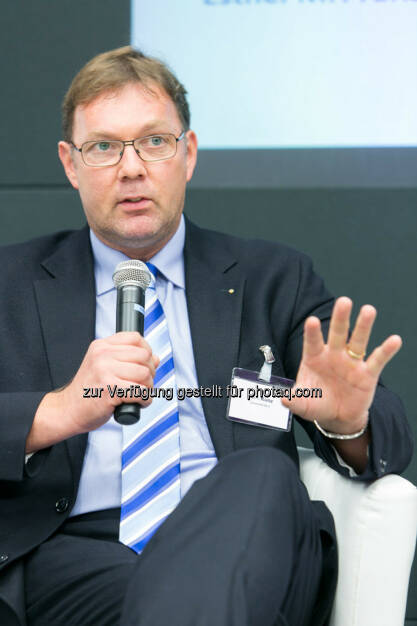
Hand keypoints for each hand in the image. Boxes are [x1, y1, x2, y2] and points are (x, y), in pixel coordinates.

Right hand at [26, 332, 159, 452]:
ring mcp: (105, 371)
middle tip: (143, 384)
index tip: (145, 364)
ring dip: (148, 388)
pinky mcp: (110, 389)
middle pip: (144, 356)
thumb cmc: (88, 391)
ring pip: (144, 374)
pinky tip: (138, 402)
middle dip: (150, 372)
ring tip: (139, 394)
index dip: (147, 351)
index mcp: (102, 346)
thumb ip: (127, 359)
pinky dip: (145, 399)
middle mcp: (103, 355)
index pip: (135, 338)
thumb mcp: (103, 366)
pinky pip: (140, 391)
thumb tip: (155, 358)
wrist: (68, 410)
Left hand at [282, 297, 401, 434]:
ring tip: (369, 310)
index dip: (312, 332)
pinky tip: (394, 340)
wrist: (337, 417)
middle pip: (337, 333)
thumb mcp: (304, 404)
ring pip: (358, 340)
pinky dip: (386, 350)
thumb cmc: (317, 403)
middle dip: (340, 317)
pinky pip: (377, 360)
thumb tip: (283, 399)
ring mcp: (351, 362)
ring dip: (364, 326)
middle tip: (344, 301)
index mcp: (314, 358)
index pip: (312, 342)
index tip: (311, 321)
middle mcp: (334, 355)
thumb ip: (295, 400)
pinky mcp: (367, 373)